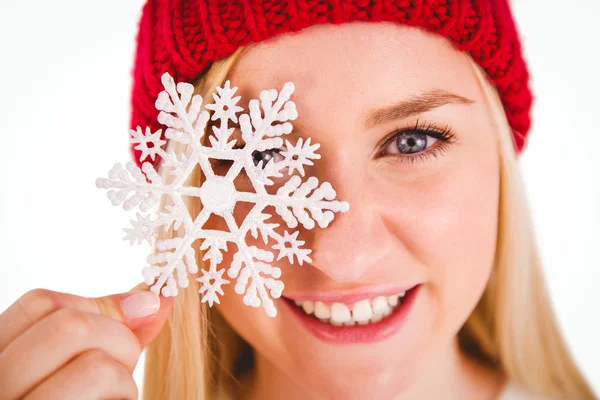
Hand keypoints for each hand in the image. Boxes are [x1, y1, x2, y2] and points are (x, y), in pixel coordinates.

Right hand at [0, 283, 172, 399]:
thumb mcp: (72, 372)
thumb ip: (105, 334)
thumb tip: (155, 299)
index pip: (39, 304)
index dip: (96, 304)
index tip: (134, 313)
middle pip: (70, 326)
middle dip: (119, 340)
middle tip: (120, 369)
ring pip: (97, 367)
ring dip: (123, 383)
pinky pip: (107, 398)